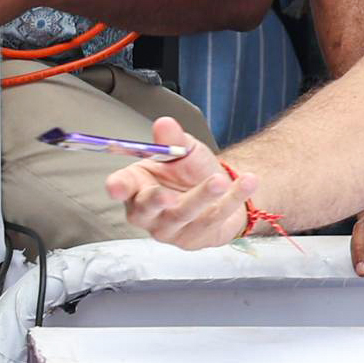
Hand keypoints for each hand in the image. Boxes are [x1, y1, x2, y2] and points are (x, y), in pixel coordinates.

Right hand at [105, 117, 251, 248]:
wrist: (220, 190)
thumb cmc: (190, 171)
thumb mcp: (183, 151)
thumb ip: (172, 140)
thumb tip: (164, 124)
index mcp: (137, 186)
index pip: (121, 187)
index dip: (117, 187)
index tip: (117, 187)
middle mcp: (148, 212)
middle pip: (147, 209)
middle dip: (156, 201)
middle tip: (168, 195)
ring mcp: (171, 229)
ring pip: (185, 214)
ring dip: (203, 196)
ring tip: (220, 180)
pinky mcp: (195, 238)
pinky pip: (214, 218)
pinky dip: (233, 198)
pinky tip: (247, 182)